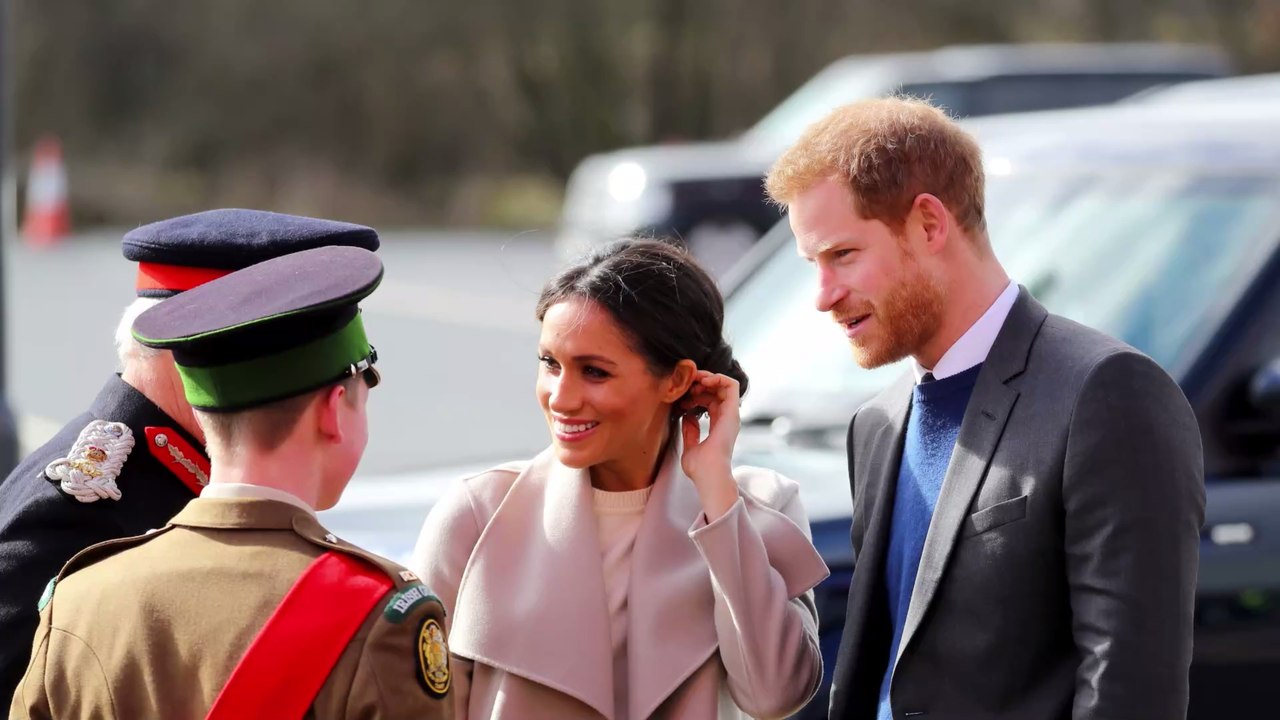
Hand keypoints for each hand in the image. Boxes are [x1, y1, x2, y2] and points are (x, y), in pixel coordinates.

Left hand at [680, 371, 740, 518]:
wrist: (709, 477)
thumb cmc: (700, 469)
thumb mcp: (690, 447)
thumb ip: (689, 431)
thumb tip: (687, 417)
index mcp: (718, 425)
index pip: (710, 401)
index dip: (696, 394)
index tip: (681, 399)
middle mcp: (726, 418)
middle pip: (716, 391)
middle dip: (700, 383)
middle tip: (686, 385)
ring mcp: (730, 415)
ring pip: (724, 385)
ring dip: (708, 378)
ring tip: (694, 381)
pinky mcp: (732, 412)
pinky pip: (732, 386)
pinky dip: (718, 378)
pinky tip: (703, 381)